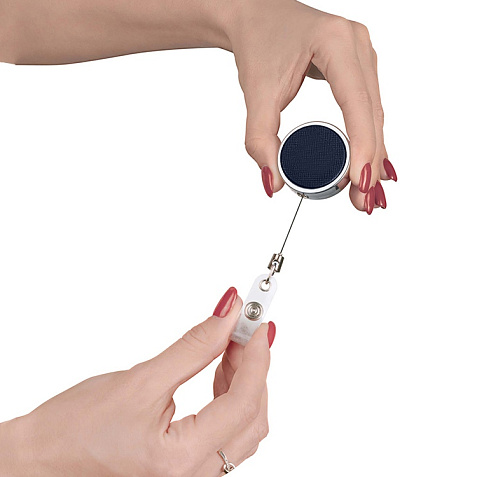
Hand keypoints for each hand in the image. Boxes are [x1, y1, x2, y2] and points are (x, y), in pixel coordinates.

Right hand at [0, 287, 275, 475]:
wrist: (40, 460)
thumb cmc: (73, 429)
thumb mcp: (139, 381)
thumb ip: (192, 348)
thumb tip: (226, 317)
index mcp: (180, 461)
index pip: (243, 401)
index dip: (256, 356)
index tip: (256, 322)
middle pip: (251, 416)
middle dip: (254, 366)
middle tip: (245, 327)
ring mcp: (193, 476)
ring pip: (243, 426)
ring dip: (244, 380)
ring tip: (232, 342)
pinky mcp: (187, 467)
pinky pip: (226, 433)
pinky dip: (231, 397)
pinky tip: (222, 370)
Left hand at [227, 0, 396, 211]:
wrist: (255, 15)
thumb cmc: (258, 42)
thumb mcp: (256, 91)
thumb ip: (260, 138)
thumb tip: (273, 182)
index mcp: (336, 43)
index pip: (357, 104)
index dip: (361, 146)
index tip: (359, 181)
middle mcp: (358, 47)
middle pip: (371, 115)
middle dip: (369, 162)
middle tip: (363, 202)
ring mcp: (362, 57)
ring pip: (374, 116)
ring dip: (372, 156)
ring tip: (368, 194)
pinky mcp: (357, 69)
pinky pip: (368, 110)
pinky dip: (368, 140)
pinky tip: (372, 166)